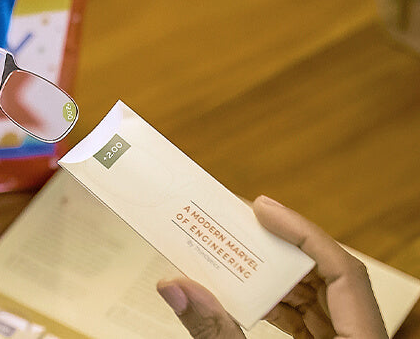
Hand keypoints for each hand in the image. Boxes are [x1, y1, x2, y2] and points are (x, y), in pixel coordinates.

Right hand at [156, 196, 386, 338]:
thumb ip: (215, 330)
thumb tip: (175, 286)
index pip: (342, 268)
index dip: (301, 232)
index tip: (261, 207)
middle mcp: (359, 337)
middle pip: (326, 276)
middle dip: (279, 249)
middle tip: (238, 223)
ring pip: (317, 296)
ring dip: (273, 275)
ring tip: (235, 255)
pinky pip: (311, 319)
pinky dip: (277, 304)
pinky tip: (248, 297)